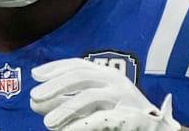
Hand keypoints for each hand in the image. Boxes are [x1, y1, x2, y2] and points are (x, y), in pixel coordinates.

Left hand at [30, 58, 180, 130]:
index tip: (35, 74)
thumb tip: (35, 103)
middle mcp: (113, 78)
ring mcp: (122, 94)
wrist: (154, 127)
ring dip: (65, 108)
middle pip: (79, 76)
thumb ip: (64, 102)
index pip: (77, 64)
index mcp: (104, 73)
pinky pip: (102, 117)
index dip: (55, 67)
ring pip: (89, 96)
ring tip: (48, 123)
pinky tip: (67, 130)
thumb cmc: (118, 113)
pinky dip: (83, 124)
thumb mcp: (88, 105)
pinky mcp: (129, 113)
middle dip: (55, 85)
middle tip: (35, 95)